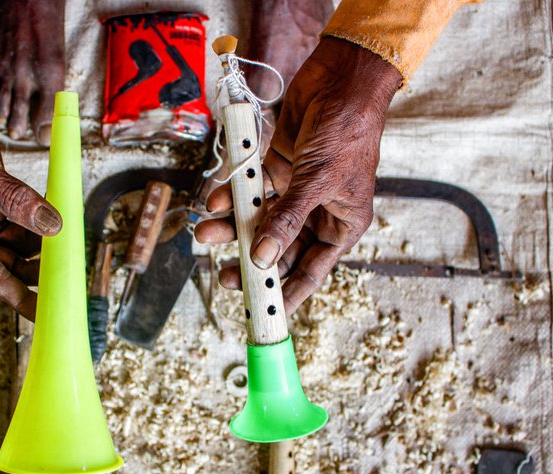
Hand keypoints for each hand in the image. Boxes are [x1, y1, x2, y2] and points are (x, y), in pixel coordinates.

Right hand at [0, 0, 64, 144]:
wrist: (30, 2)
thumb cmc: (47, 36)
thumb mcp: (55, 73)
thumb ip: (48, 106)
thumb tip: (45, 137)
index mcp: (23, 84)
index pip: (21, 113)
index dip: (21, 125)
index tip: (19, 135)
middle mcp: (6, 76)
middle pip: (5, 102)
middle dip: (8, 117)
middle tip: (9, 128)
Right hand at [0, 61, 60, 320]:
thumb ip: (15, 198)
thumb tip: (52, 226)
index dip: (17, 296)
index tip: (43, 314)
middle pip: (4, 264)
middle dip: (34, 273)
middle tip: (67, 282)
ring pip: (14, 243)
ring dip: (39, 250)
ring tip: (69, 258)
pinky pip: (18, 220)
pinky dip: (37, 225)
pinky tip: (59, 229)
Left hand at [195, 37, 400, 312]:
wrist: (340, 79)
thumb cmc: (346, 132)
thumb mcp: (318, 182)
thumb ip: (287, 220)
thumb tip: (262, 258)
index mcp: (340, 225)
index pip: (311, 271)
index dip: (286, 294)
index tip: (261, 315)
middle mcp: (316, 212)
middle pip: (279, 249)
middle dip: (249, 260)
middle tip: (222, 275)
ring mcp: (294, 191)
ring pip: (259, 220)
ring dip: (233, 227)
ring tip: (206, 233)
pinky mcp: (276, 169)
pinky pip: (250, 191)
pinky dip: (232, 195)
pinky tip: (215, 199)